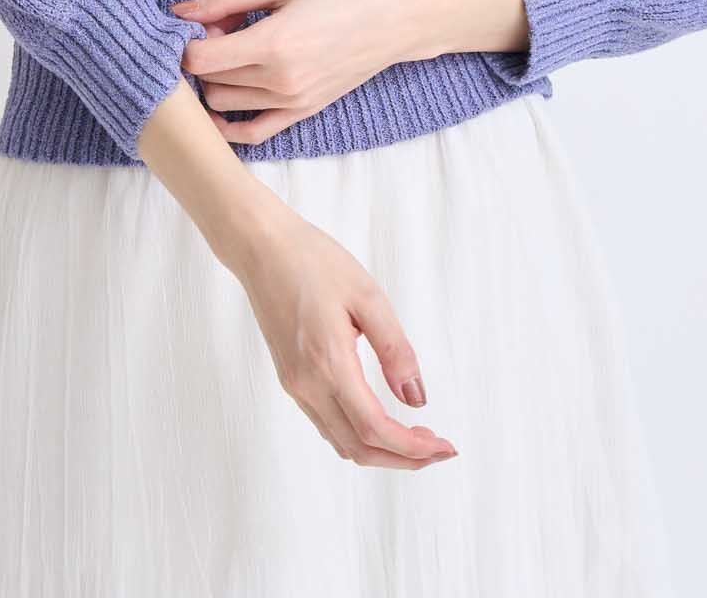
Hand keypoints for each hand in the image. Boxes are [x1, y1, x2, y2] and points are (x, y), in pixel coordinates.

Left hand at [170, 0, 446, 144]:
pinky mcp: (303, 112)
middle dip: (203, 53)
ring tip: (237, 49)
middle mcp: (280, 81)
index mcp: (273, 44)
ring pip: (223, 104)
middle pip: (209, 80)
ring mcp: (292, 102)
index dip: (188, 39)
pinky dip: (229, 122)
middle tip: (222, 26)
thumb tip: (179, 11)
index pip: (199, 61)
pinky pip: (252, 132)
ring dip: (216, 78)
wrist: (399, 17)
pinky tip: (225, 97)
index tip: (203, 20)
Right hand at [224, 192, 459, 470]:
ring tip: (416, 438)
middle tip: (437, 449)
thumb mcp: (367, 295)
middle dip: (402, 458)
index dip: (412, 447)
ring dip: (380, 450)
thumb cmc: (312, 261)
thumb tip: (416, 398)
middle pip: (358, 447)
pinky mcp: (291, 379)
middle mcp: (307, 384)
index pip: (374, 428)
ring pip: (341, 442)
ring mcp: (295, 385)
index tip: (445, 447)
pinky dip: (358, 435)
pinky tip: (380, 420)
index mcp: (328, 361)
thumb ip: (394, 349)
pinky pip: (327, 424)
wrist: (262, 248)